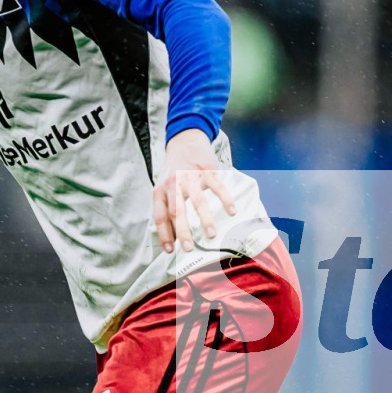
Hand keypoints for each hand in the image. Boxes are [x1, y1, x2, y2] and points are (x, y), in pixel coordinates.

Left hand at [151, 129, 236, 252]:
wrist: (185, 142)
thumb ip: (167, 207)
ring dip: (205, 219)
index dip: (165, 234)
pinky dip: (225, 199)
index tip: (170, 251)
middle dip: (184, 232)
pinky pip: (217, 187)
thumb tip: (174, 236)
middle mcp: (173, 185)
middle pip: (177, 212)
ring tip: (211, 235)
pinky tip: (231, 211)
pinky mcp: (207, 171)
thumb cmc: (174, 171)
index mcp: (160, 191)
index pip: (160, 217)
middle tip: (190, 248)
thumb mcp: (163, 186)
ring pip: (197, 202)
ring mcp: (191, 178)